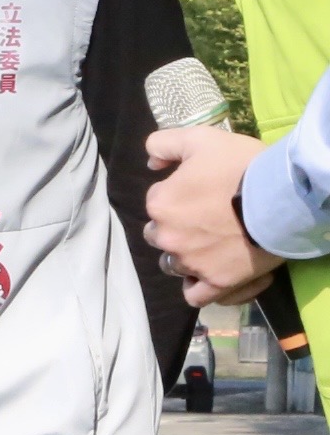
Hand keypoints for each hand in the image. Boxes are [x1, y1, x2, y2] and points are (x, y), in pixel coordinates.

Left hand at [146, 126, 284, 308]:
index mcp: (160, 204)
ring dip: (186, 257)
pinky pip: (196, 295)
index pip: (157, 201)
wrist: (282, 196)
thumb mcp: (200, 139)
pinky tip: (212, 276)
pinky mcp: (218, 282)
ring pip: (174, 265)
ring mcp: (192, 263)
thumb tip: (151, 162)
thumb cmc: (242, 166)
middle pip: (159, 235)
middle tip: (206, 219)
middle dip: (176, 228)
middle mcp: (167, 237)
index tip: (203, 192)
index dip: (178, 195)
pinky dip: (201, 287)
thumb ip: (165, 144)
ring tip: (212, 247)